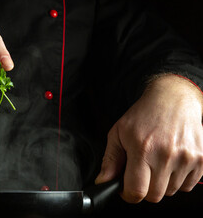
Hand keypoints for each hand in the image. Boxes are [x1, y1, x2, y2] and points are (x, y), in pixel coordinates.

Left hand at [95, 75, 202, 202]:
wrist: (172, 99)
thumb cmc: (143, 115)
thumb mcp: (118, 133)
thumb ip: (110, 160)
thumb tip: (103, 181)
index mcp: (143, 148)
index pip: (137, 191)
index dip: (128, 194)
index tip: (126, 188)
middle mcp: (167, 155)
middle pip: (154, 196)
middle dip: (144, 189)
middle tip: (141, 172)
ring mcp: (187, 158)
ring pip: (171, 192)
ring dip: (161, 183)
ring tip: (157, 162)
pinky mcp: (202, 160)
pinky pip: (188, 186)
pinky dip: (178, 180)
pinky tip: (171, 162)